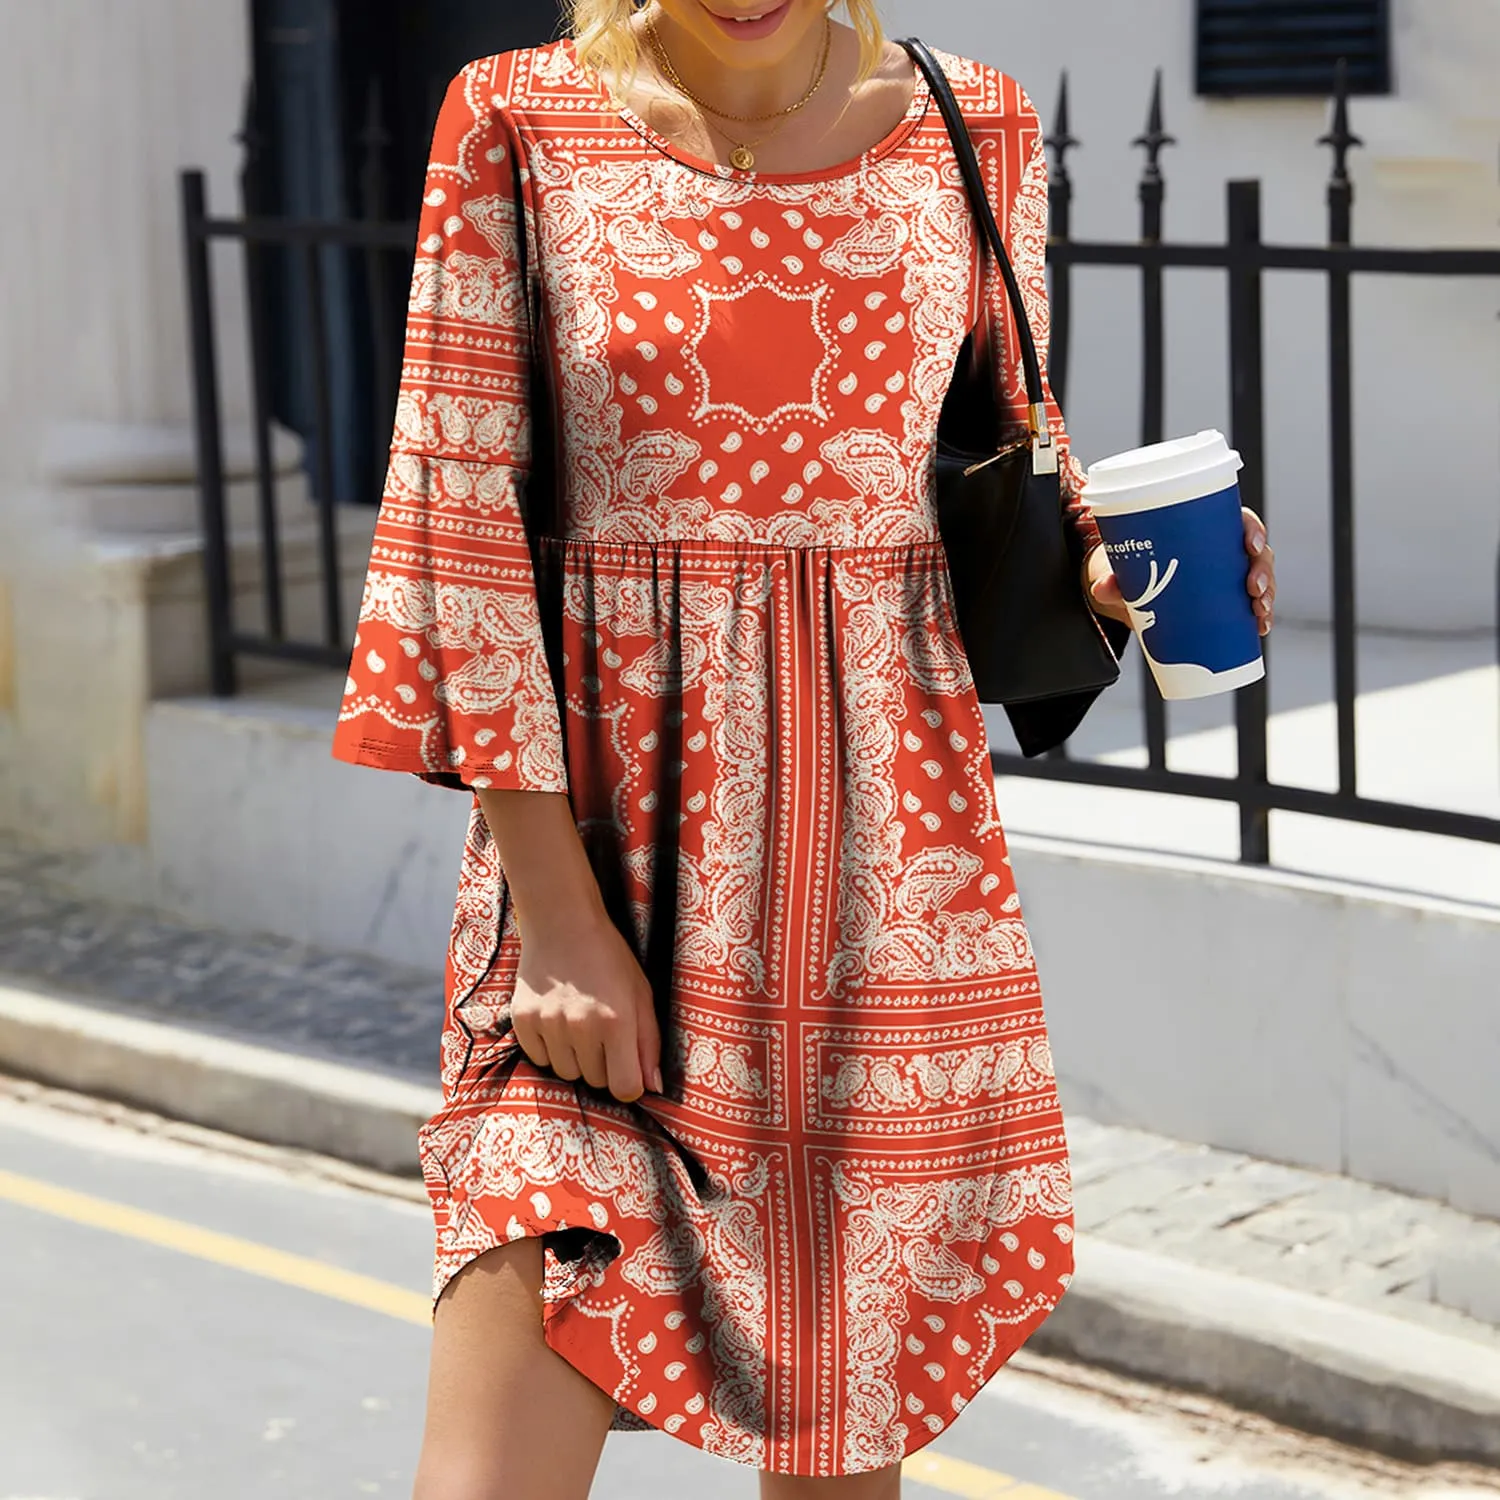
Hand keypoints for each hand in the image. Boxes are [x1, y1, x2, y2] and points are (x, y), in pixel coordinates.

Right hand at [510, 910, 662, 1104]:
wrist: (561, 923)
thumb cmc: (608, 958)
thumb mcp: (640, 993)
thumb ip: (649, 1042)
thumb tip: (652, 1087)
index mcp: (617, 1020)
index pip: (625, 1087)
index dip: (629, 1083)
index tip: (627, 1069)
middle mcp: (581, 1026)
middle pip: (596, 1081)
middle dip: (603, 1063)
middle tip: (602, 1029)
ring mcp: (549, 1023)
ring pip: (567, 1073)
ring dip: (576, 1057)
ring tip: (578, 1022)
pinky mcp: (523, 1021)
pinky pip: (539, 1060)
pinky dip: (550, 1048)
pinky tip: (557, 1019)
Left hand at [1084, 507, 1276, 636]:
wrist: (1129, 589)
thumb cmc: (1133, 566)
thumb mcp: (1124, 569)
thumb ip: (1114, 579)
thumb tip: (1104, 588)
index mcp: (1206, 528)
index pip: (1239, 521)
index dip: (1253, 530)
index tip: (1251, 544)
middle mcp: (1222, 549)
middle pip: (1257, 552)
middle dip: (1263, 571)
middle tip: (1252, 590)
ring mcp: (1226, 574)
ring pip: (1259, 578)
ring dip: (1267, 595)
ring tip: (1259, 614)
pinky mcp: (1224, 598)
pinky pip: (1250, 603)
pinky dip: (1260, 615)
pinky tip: (1261, 627)